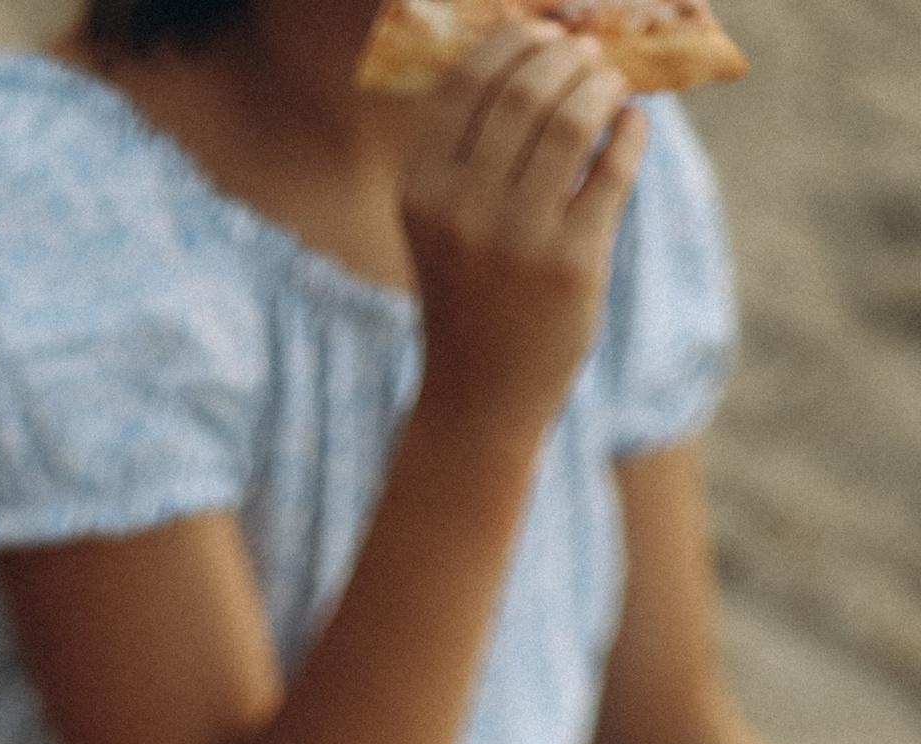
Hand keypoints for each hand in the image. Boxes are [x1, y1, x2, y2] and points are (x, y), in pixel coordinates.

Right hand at [401, 22, 645, 453]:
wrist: (479, 399)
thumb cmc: (469, 297)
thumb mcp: (444, 222)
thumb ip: (472, 148)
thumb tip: (541, 51)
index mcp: (421, 189)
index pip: (469, 80)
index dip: (516, 39)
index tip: (545, 31)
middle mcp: (461, 209)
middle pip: (526, 88)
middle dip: (566, 56)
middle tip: (587, 55)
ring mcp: (517, 238)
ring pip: (573, 118)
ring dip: (602, 86)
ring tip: (611, 87)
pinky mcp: (571, 262)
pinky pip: (614, 165)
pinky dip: (630, 130)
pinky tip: (630, 125)